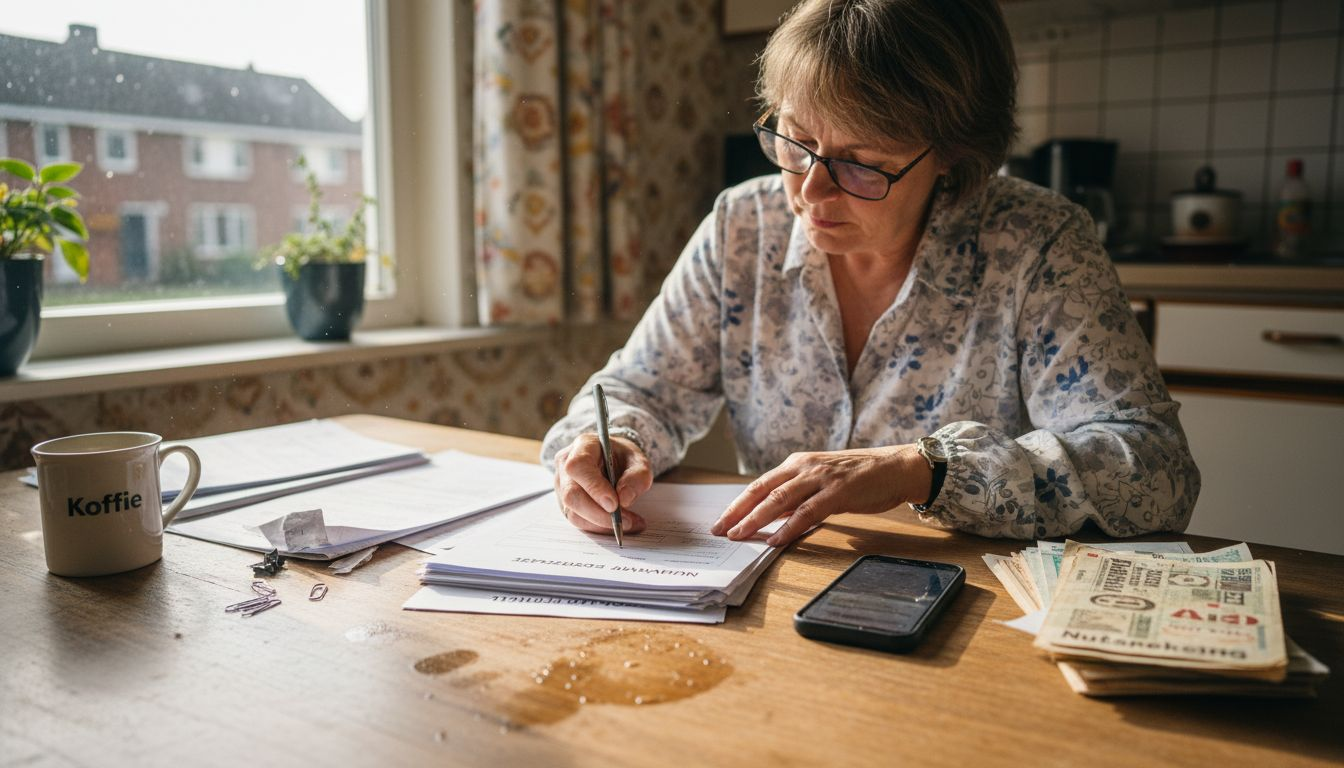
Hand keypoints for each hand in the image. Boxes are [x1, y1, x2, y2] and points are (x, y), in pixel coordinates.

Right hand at [553, 434, 652, 535]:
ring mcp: (562, 484)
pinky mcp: (565, 503)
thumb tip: (624, 499)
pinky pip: (578, 520)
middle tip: (626, 521)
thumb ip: (637, 476)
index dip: (594, 487)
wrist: (613, 460)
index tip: (614, 504)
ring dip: (601, 523)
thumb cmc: (623, 458)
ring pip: (573, 512)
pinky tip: (618, 524)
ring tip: (629, 523)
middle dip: (599, 514)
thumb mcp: (638, 461)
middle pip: (572, 494)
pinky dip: (598, 526)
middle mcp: (566, 464)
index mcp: (583, 446)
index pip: (579, 467)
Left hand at [710, 445, 931, 546]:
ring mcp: (821, 478)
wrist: (896, 467)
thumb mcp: (820, 482)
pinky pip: (808, 512)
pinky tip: (776, 539)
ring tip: (740, 536)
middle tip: (719, 531)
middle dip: (738, 512)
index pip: (759, 485)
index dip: (737, 504)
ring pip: (780, 499)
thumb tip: (771, 516)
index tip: (720, 521)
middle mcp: (804, 466)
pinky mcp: (838, 491)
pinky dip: (789, 527)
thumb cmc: (859, 477)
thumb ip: (796, 497)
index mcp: (797, 464)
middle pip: (762, 490)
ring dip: (757, 519)